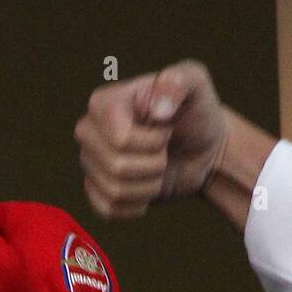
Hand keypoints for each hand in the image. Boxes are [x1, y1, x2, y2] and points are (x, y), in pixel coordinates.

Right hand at [74, 59, 228, 219]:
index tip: (167, 130)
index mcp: (104, 102)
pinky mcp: (97, 189)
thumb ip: (179, 82)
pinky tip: (148, 189)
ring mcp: (90, 161)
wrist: (203, 149)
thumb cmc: (196, 112)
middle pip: (115, 166)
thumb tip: (158, 110)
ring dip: (149, 186)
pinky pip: (107, 209)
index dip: (151, 142)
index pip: (119, 138)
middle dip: (153, 165)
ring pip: (114, 190)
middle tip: (165, 151)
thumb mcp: (196, 84)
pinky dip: (136, 206)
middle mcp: (89, 131)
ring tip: (159, 168)